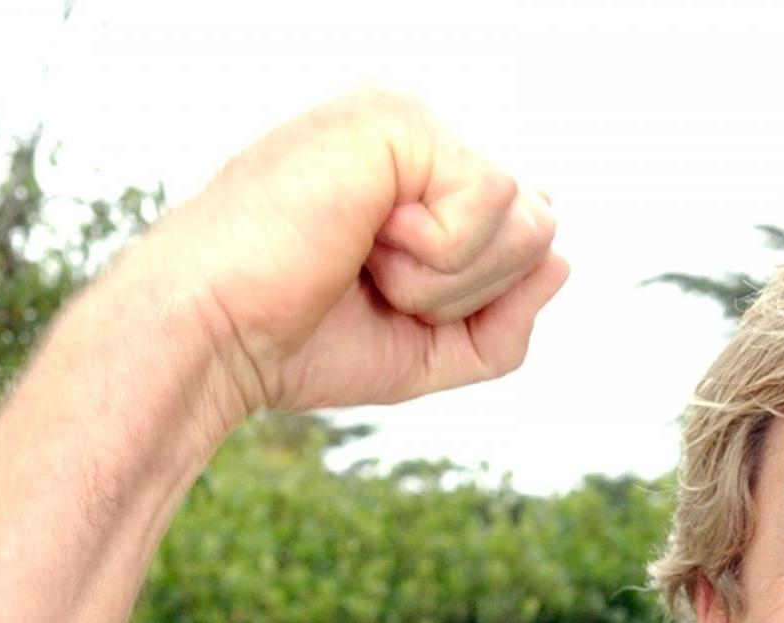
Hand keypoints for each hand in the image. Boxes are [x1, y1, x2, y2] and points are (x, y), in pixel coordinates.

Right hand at [131, 86, 567, 426]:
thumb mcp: (433, 347)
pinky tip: (367, 236)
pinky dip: (439, 253)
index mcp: (423, 173)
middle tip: (375, 282)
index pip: (527, 236)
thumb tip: (564, 258)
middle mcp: (420, 130)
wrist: (219, 335)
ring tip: (367, 259)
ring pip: (530, 217)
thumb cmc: (305, 340)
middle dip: (473, 292)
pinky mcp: (401, 114)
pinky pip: (495, 197)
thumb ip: (507, 316)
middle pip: (542, 227)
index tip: (383, 296)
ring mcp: (409, 113)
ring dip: (451, 278)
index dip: (477, 300)